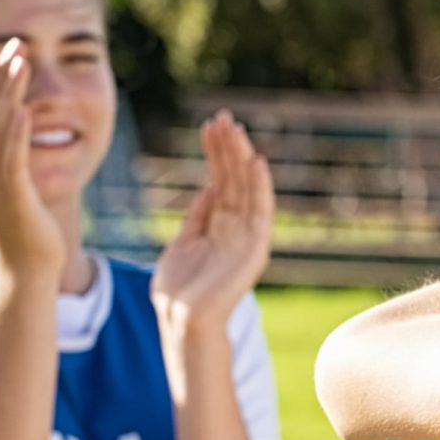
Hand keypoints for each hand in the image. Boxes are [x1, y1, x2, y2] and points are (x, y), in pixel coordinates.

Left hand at [154, 113, 276, 330]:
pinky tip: (256, 163)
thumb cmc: (178, 289)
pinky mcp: (254, 249)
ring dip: (242, 159)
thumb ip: (198, 216)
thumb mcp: (182, 243)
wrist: (182, 322)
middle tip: (222, 117)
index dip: (215, 153)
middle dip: (228, 148)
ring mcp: (246, 237)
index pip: (220, 179)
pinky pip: (260, 213)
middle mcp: (235, 226)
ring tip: (236, 131)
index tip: (208, 125)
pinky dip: (260, 188)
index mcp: (218, 224)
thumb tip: (209, 186)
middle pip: (234, 179)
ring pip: (247, 189)